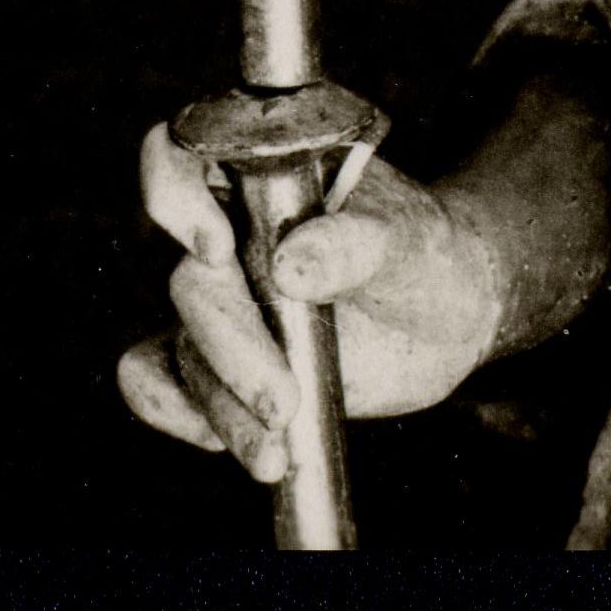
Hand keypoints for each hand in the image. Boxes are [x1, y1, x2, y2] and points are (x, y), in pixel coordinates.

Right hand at [117, 125, 508, 485]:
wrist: (449, 311)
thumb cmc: (425, 249)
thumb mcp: (407, 236)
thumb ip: (355, 242)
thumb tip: (288, 264)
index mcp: (264, 173)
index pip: (183, 155)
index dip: (174, 192)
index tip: (217, 246)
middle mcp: (230, 232)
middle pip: (192, 282)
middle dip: (232, 349)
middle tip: (285, 401)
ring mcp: (224, 298)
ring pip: (185, 349)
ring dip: (220, 408)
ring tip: (275, 455)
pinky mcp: (221, 358)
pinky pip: (162, 380)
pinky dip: (177, 414)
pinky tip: (226, 441)